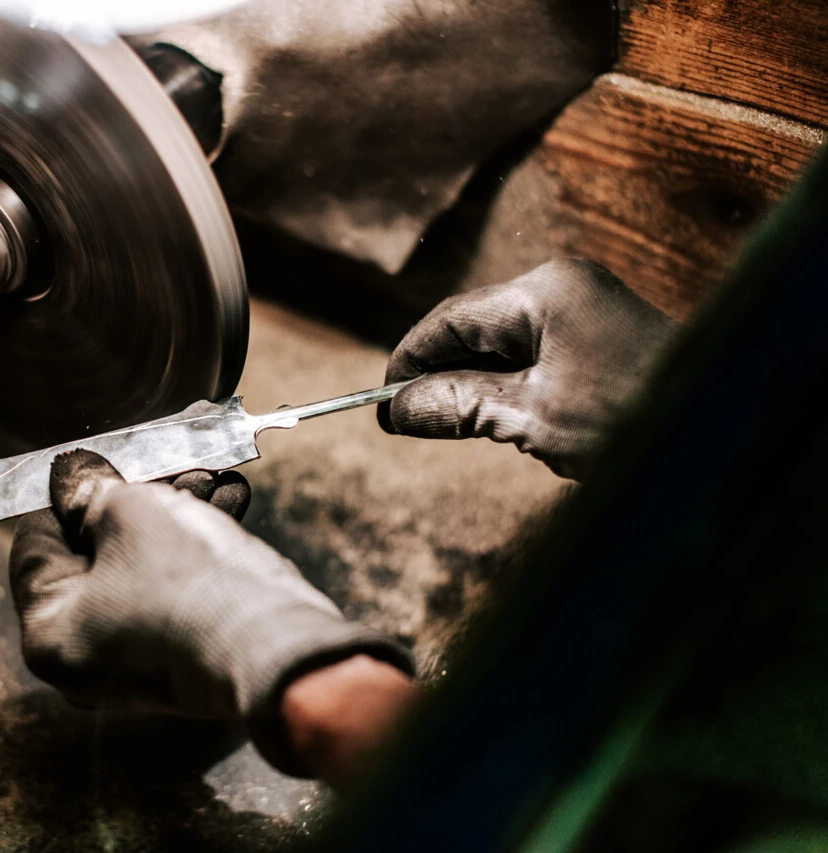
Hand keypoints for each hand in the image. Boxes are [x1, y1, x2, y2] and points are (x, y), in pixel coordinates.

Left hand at [9, 450, 413, 775]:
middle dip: (136, 498)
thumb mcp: (130, 512)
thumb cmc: (189, 583)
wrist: (276, 644)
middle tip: (162, 462)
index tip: (95, 463)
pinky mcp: (185, 656)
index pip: (35, 547)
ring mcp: (138, 662)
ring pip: (142, 568)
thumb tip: (70, 476)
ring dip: (175, 514)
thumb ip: (91, 490)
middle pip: (94, 555)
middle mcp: (85, 658)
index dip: (64, 495)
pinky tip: (229, 502)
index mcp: (49, 633)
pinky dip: (197, 547)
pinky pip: (176, 591)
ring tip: (210, 475)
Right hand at [379, 259, 678, 479]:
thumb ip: (458, 406)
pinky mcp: (602, 338)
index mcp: (544, 292)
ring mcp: (587, 310)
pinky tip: (515, 425)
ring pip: (504, 347)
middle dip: (443, 377)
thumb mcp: (533, 418)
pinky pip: (536, 358)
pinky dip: (514, 390)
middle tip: (413, 426)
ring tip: (464, 431)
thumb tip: (397, 409)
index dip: (408, 362)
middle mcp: (564, 288)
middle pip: (474, 329)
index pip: (450, 320)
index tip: (381, 406)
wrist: (728, 426)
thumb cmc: (637, 418)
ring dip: (479, 388)